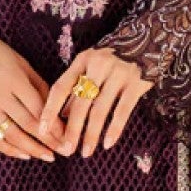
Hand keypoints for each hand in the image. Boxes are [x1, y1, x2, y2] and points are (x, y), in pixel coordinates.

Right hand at [0, 29, 67, 160]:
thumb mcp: (22, 63)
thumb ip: (38, 85)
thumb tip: (55, 107)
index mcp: (15, 81)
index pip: (40, 109)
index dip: (55, 126)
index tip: (67, 136)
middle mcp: (0, 96)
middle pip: (28, 125)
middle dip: (49, 141)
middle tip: (64, 152)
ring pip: (11, 135)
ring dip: (32, 149)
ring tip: (47, 156)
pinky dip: (8, 149)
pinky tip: (23, 155)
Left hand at [38, 47, 153, 156]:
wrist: (149, 38)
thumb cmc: (114, 56)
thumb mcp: (91, 64)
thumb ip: (77, 86)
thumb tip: (63, 115)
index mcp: (83, 60)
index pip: (61, 87)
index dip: (50, 109)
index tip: (42, 129)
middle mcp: (98, 66)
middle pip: (80, 102)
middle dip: (72, 129)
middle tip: (66, 149)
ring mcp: (119, 74)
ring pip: (100, 110)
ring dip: (91, 134)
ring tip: (85, 152)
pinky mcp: (137, 83)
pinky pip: (123, 111)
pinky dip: (114, 129)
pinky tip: (107, 144)